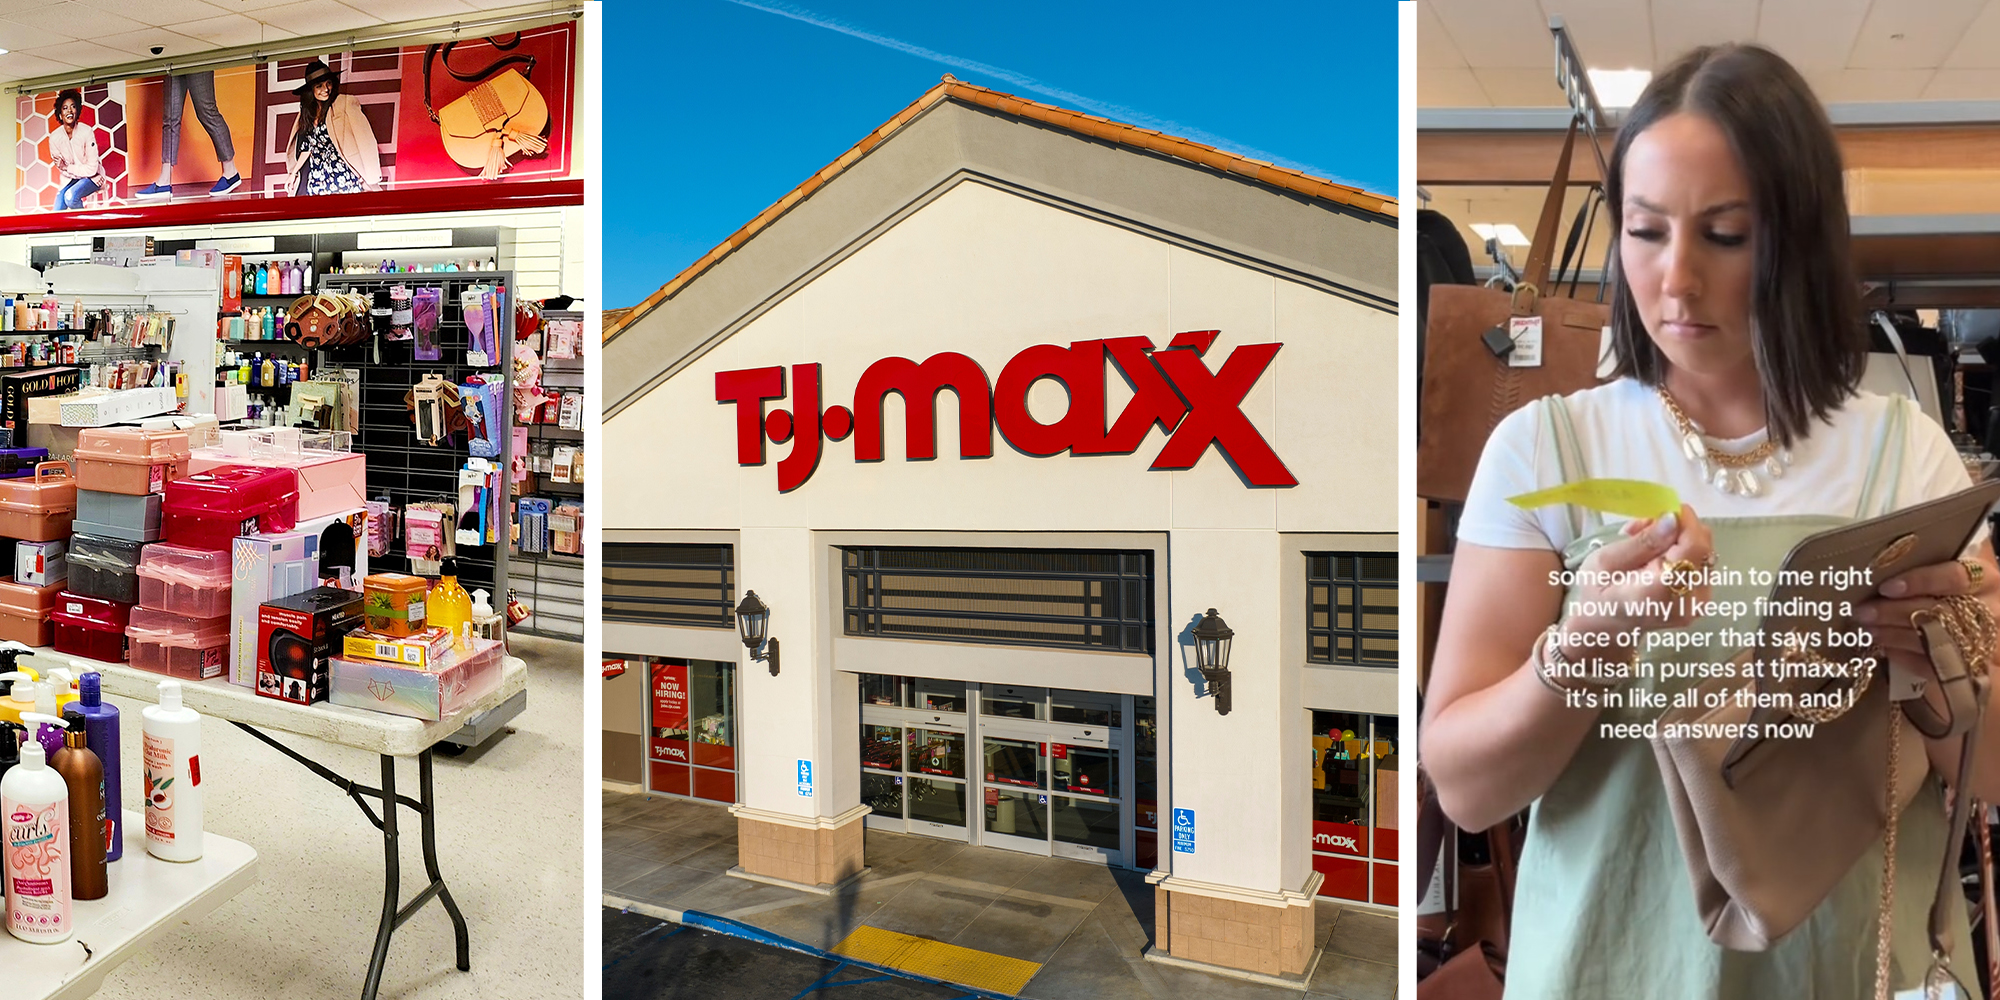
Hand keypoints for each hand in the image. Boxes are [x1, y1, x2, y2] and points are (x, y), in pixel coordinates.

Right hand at [1561, 505, 1717, 649]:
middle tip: (1642, 527)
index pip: (1694, 548)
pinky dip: (1682, 551)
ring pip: (1704, 552)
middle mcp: (1688, 601)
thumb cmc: (1597, 595)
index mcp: (1661, 592)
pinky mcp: (1702, 600)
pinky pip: (1701, 563)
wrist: (1605, 628)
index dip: (1685, 521)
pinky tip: (1657, 556)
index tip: (1662, 508)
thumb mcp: (1605, 563)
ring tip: (1644, 543)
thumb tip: (1672, 518)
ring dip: (1678, 538)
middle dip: (1678, 527)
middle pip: (1703, 547)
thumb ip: (1641, 542)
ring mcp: (1698, 603)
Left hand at [1857, 553, 1999, 672]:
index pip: (1955, 577)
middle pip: (1940, 612)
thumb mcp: (1949, 575)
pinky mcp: (1970, 668)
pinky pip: (1932, 666)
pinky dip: (1904, 656)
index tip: (1886, 587)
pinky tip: (1884, 648)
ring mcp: (1982, 642)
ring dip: (1894, 635)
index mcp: (1986, 579)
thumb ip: (1924, 570)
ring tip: (1867, 629)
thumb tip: (1876, 571)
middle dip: (1895, 612)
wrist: (1978, 627)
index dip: (1921, 581)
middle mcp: (1991, 610)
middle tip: (1863, 612)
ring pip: (1934, 640)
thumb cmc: (1955, 592)